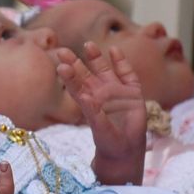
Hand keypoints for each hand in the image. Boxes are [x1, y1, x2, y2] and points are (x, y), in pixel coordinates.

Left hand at [57, 42, 146, 183]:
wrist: (127, 149)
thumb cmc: (109, 141)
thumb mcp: (99, 128)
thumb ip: (93, 112)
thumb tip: (85, 96)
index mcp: (88, 102)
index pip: (75, 86)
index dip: (69, 77)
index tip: (61, 67)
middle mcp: (100, 93)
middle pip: (85, 74)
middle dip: (75, 62)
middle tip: (63, 51)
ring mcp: (116, 90)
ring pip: (104, 70)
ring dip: (96, 58)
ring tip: (88, 45)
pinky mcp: (132, 91)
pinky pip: (127, 74)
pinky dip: (122, 62)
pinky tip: (115, 50)